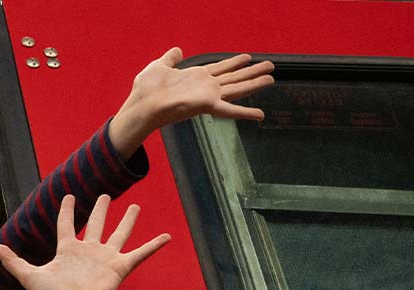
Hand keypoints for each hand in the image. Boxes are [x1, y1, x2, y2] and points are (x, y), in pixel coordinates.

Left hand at [0, 194, 168, 289]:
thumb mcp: (29, 276)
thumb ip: (14, 262)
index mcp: (67, 251)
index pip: (67, 225)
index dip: (68, 211)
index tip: (69, 197)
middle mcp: (88, 252)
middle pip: (96, 225)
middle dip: (101, 210)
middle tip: (105, 194)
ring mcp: (105, 259)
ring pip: (119, 234)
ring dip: (127, 220)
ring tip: (135, 207)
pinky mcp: (119, 268)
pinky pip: (140, 253)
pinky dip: (153, 245)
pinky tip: (167, 236)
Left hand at [110, 49, 274, 151]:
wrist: (142, 105)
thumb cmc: (146, 90)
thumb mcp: (159, 66)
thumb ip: (170, 58)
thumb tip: (177, 50)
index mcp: (196, 77)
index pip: (220, 68)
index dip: (234, 62)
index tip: (247, 57)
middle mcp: (205, 87)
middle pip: (234, 77)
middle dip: (252, 72)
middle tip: (270, 67)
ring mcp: (208, 96)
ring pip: (237, 88)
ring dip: (255, 84)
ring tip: (272, 79)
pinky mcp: (207, 105)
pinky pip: (230, 110)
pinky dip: (245, 113)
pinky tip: (260, 115)